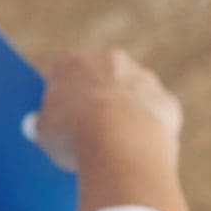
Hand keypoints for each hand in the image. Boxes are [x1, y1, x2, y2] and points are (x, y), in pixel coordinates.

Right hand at [31, 48, 183, 173]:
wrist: (119, 144)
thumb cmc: (75, 137)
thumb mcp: (45, 133)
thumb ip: (46, 124)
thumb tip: (44, 127)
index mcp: (71, 62)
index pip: (66, 75)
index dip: (66, 99)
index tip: (66, 120)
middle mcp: (108, 60)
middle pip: (103, 78)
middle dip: (101, 99)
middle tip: (95, 131)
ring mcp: (142, 78)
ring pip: (134, 94)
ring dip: (129, 112)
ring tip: (120, 146)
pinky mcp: (166, 100)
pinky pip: (156, 115)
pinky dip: (151, 129)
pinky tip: (141, 150)